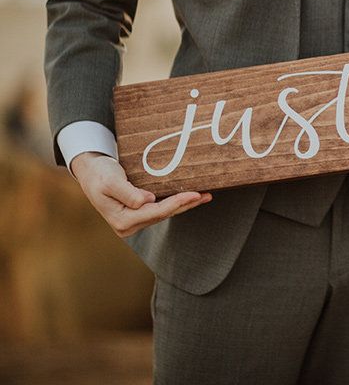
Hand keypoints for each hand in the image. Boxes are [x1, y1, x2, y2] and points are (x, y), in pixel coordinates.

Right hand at [71, 152, 211, 237]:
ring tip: (204, 196)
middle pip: (163, 214)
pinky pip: (160, 210)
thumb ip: (128, 192)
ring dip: (184, 205)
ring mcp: (133, 222)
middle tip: (206, 195)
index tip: (193, 194)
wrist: (90, 172)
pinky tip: (189, 198)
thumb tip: (147, 201)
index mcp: (122, 220)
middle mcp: (128, 226)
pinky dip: (175, 203)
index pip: (156, 212)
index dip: (176, 203)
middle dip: (185, 204)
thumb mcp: (111, 181)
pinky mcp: (138, 216)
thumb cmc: (99, 174)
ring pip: (164, 213)